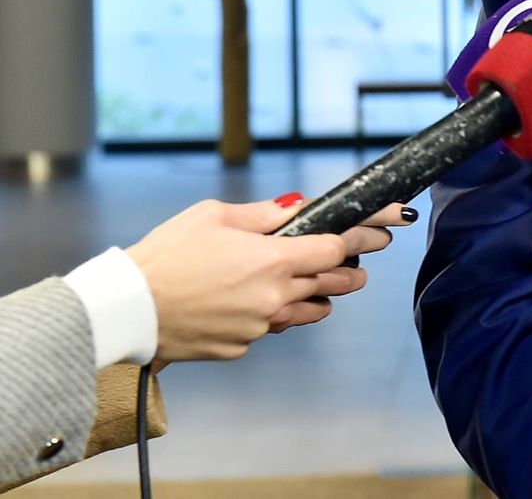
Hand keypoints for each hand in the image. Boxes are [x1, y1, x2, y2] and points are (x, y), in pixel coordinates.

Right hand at [128, 198, 357, 361]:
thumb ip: (264, 214)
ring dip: (317, 298)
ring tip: (317, 288)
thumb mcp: (214, 216)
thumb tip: (297, 208)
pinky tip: (257, 304)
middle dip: (350, 273)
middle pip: (333, 284)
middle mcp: (274, 297)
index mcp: (274, 260)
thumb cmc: (166, 256)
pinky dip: (271, 316)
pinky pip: (269, 330)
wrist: (127, 308)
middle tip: (358, 267)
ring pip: (307, 312)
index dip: (359, 240)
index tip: (379, 234)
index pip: (336, 249)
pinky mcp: (239, 347)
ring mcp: (258, 326)